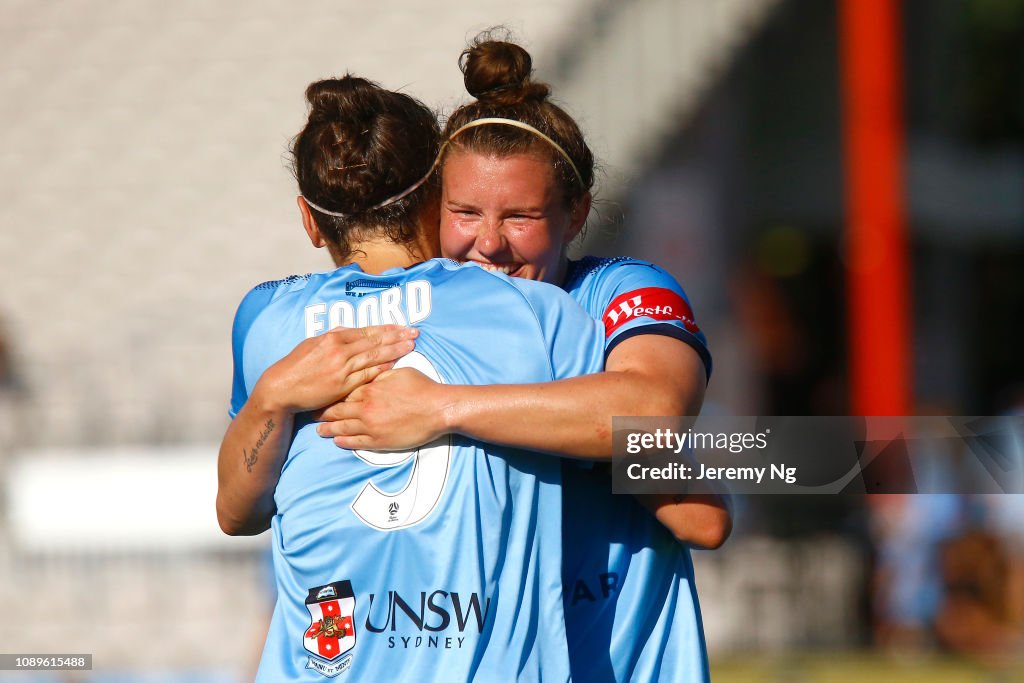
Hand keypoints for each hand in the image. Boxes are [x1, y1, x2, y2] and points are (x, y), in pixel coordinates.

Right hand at [254, 325, 417, 413]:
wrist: (282, 388)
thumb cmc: (296, 366)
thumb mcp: (313, 344)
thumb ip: (334, 337)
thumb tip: (351, 331)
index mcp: (333, 337)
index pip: (367, 330)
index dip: (388, 328)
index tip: (403, 326)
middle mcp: (340, 350)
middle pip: (376, 341)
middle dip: (398, 336)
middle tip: (415, 333)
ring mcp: (342, 368)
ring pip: (375, 356)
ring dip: (395, 350)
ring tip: (411, 346)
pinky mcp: (343, 385)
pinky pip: (367, 375)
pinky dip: (382, 368)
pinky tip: (395, 364)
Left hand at [315, 367, 448, 449]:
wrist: (437, 409)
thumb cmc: (421, 388)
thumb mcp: (398, 373)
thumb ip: (380, 373)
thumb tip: (370, 368)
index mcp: (369, 388)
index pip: (342, 390)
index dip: (329, 393)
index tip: (319, 393)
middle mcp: (365, 408)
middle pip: (337, 410)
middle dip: (322, 411)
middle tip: (310, 412)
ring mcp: (371, 426)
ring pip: (342, 427)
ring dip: (328, 429)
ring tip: (318, 430)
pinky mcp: (379, 440)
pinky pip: (356, 442)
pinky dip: (344, 441)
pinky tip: (337, 441)